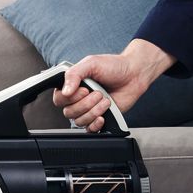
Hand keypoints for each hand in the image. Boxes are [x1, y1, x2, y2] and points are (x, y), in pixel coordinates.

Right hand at [52, 39, 174, 131]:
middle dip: (86, 104)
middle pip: (68, 112)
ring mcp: (87, 110)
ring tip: (105, 100)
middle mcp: (77, 99)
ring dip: (94, 111)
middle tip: (98, 93)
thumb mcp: (90, 63)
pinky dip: (95, 124)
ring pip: (79, 121)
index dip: (71, 98)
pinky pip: (89, 129)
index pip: (59, 99)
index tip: (84, 90)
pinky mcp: (98, 118)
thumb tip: (65, 91)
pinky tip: (103, 116)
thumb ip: (73, 74)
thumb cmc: (113, 66)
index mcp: (72, 86)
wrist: (133, 75)